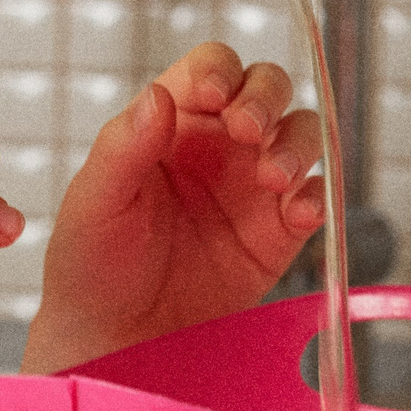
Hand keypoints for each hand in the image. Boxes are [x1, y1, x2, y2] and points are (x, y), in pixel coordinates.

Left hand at [22, 43, 322, 374]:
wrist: (115, 340)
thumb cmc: (92, 264)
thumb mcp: (95, 201)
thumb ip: (124, 145)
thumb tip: (157, 95)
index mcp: (173, 122)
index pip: (211, 69)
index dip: (219, 71)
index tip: (212, 95)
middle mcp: (221, 143)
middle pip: (267, 88)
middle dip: (266, 98)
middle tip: (248, 128)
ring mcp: (255, 185)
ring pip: (301, 134)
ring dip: (297, 145)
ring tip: (273, 177)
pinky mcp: (280, 233)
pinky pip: (315, 199)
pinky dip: (318, 198)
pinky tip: (298, 215)